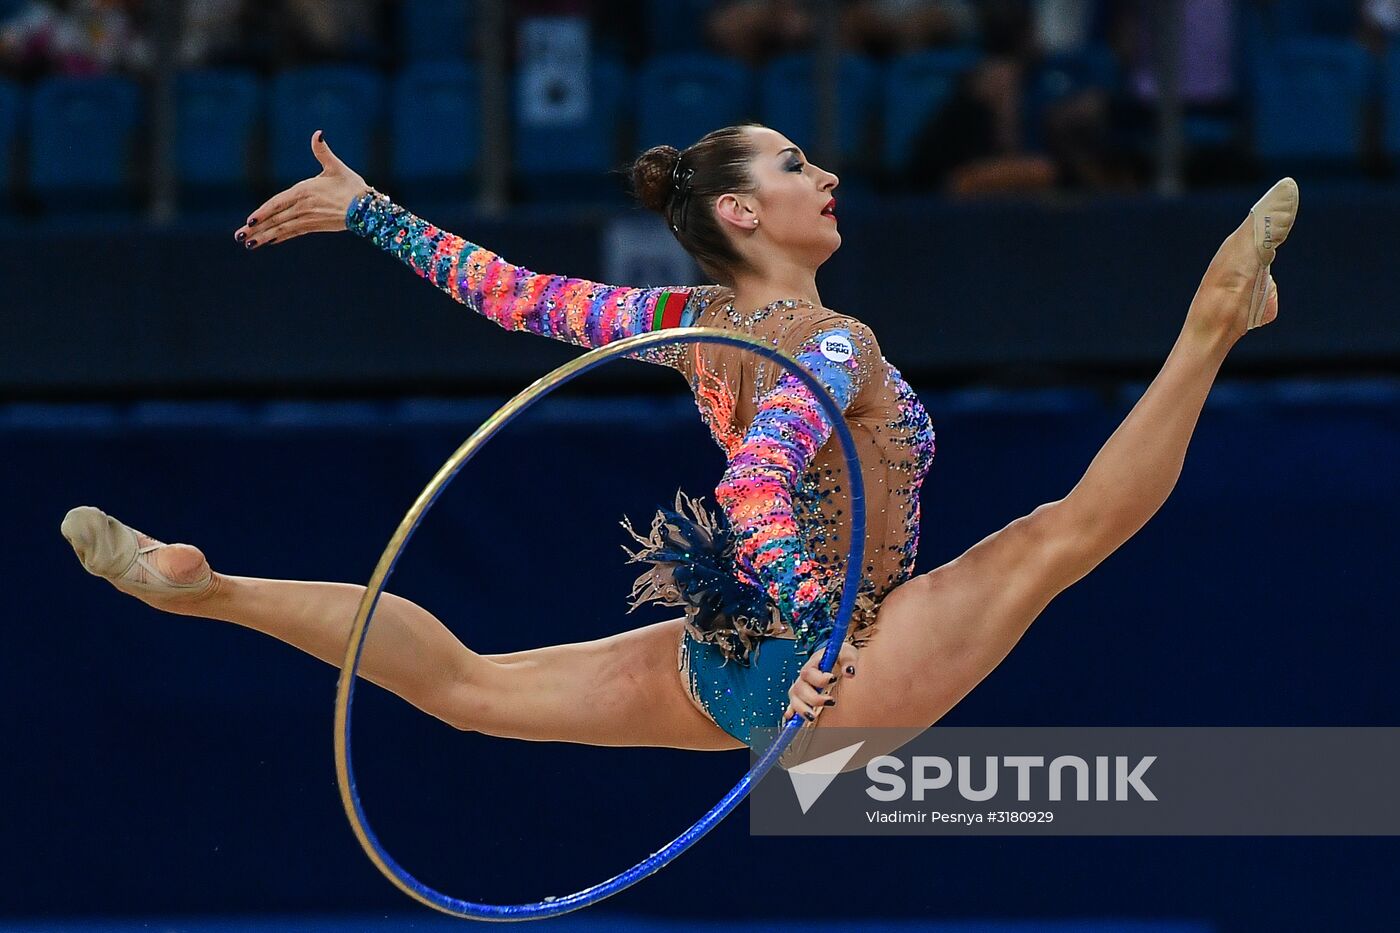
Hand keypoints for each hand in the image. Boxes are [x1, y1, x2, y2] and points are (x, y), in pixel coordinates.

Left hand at [234, 130, 368, 248]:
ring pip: (282, 229)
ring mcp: (308, 219)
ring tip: (249, 244)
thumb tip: (318, 133)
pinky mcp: (315, 226)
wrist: (367, 210)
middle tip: (238, 236)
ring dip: (264, 237)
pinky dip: (280, 236)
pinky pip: (293, 232)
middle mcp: (303, 207)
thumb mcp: (336, 167)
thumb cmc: (352, 186)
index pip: (277, 203)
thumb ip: (322, 151)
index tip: (249, 221)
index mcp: (304, 191)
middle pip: (275, 219)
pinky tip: (270, 241)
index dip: (262, 212)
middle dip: (256, 229)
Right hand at [782, 640, 858, 726]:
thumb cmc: (839, 656)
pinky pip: (793, 705)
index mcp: (812, 664)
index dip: (819, 678)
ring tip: (812, 717)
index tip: (832, 680)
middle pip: (800, 688)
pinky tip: (790, 717)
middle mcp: (804, 677)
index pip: (809, 672)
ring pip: (795, 698)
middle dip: (813, 698)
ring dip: (801, 709)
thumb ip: (849, 661)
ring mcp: (801, 687)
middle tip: (830, 702)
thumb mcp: (847, 653)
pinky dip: (791, 711)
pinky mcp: (802, 697)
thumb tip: (850, 672)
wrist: (834, 658)